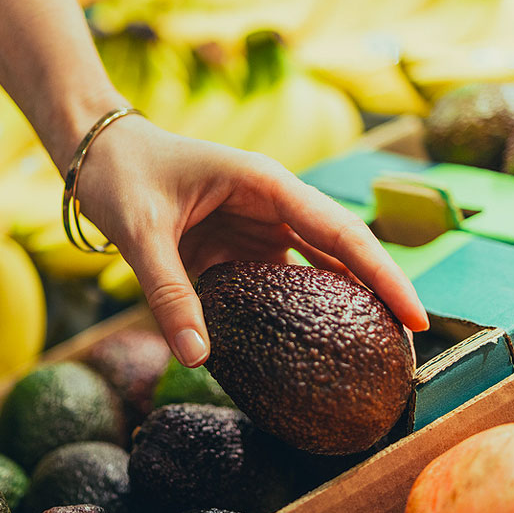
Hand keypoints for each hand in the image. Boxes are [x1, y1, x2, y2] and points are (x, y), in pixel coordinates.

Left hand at [76, 116, 428, 366]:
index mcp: (266, 184)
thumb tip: (197, 359)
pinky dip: (296, 314)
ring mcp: (259, 227)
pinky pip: (278, 285)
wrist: (97, 153)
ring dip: (343, 308)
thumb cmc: (122, 173)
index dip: (384, 276)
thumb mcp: (141, 232)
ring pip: (316, 272)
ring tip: (374, 357)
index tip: (416, 318)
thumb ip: (167, 293)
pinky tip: (312, 350)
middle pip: (342, 254)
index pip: (342, 233)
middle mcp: (273, 204)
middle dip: (379, 297)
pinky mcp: (240, 248)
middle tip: (411, 351)